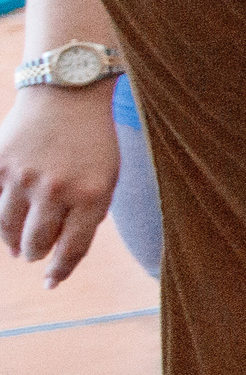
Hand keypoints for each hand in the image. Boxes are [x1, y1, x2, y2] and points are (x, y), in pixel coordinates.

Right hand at [0, 85, 119, 286]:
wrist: (67, 93)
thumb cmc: (91, 141)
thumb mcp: (106, 176)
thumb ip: (88, 214)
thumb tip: (58, 254)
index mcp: (92, 194)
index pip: (72, 249)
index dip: (59, 271)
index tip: (51, 281)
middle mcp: (57, 189)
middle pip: (36, 244)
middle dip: (35, 253)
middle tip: (33, 253)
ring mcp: (24, 178)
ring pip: (8, 231)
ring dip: (13, 241)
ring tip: (19, 242)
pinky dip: (0, 216)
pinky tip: (7, 216)